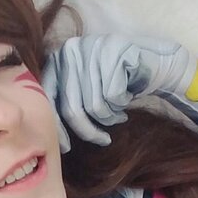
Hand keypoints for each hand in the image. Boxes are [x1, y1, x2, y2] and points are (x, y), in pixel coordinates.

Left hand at [42, 34, 197, 152]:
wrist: (152, 63)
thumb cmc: (114, 83)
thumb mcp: (83, 90)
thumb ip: (64, 101)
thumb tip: (45, 131)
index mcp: (58, 59)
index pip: (49, 99)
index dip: (57, 127)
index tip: (66, 147)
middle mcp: (71, 51)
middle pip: (72, 108)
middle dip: (88, 131)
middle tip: (102, 140)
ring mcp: (93, 50)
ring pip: (94, 106)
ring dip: (108, 117)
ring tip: (116, 113)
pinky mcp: (114, 54)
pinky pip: (112, 97)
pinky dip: (120, 105)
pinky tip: (125, 100)